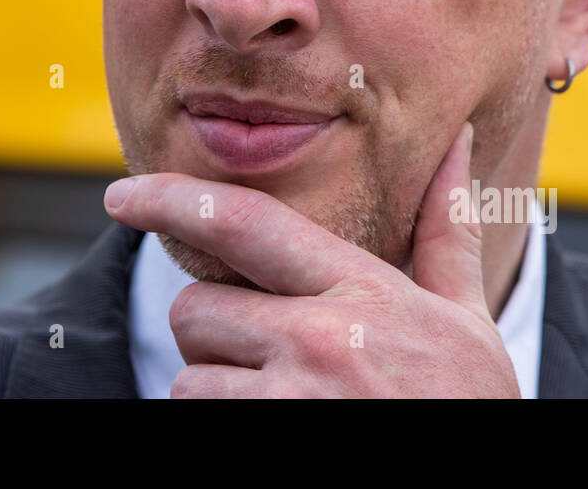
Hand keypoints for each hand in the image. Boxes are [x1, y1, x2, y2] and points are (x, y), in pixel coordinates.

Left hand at [102, 121, 520, 397]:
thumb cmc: (467, 409)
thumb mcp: (464, 321)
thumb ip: (446, 233)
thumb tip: (459, 139)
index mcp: (363, 291)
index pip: (245, 223)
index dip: (171, 199)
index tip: (121, 195)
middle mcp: (320, 342)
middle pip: (195, 309)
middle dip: (217, 334)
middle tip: (276, 361)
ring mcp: (289, 405)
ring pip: (189, 381)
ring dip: (221, 394)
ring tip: (291, 408)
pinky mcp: (258, 448)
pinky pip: (196, 427)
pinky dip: (221, 431)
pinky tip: (281, 433)